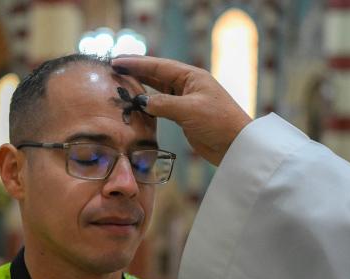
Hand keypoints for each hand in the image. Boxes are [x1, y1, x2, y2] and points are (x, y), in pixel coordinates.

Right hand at [112, 56, 251, 165]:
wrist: (236, 146)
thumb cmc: (219, 123)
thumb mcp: (189, 110)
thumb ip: (163, 104)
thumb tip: (140, 101)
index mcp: (192, 76)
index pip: (158, 66)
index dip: (136, 63)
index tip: (116, 61)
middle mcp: (188, 85)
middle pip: (156, 75)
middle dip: (135, 72)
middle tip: (113, 69)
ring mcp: (187, 101)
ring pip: (158, 90)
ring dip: (140, 87)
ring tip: (120, 84)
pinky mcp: (185, 116)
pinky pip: (162, 106)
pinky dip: (148, 104)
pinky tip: (136, 105)